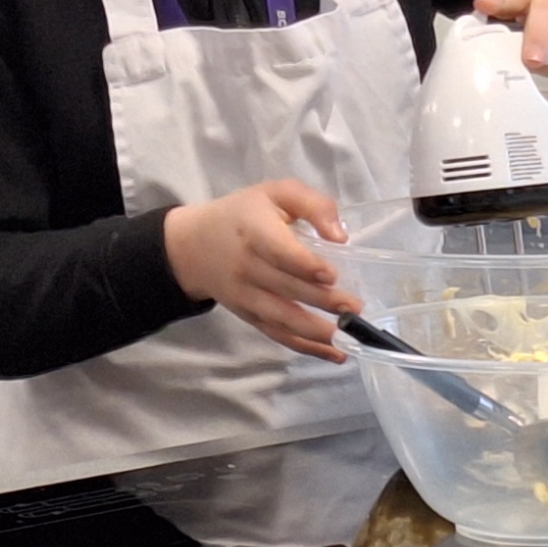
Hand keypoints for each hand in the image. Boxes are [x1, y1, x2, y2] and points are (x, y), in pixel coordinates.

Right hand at [164, 181, 362, 361]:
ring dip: (316, 332)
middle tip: (354, 308)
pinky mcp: (248, 316)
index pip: (278, 251)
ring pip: (282, 318)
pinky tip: (334, 354)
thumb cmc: (244, 214)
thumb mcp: (276, 193)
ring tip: (348, 337)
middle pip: (286, 288)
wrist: (193, 246)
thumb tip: (339, 237)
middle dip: (322, 301)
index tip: (331, 275)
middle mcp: (247, 267)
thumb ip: (312, 205)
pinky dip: (306, 347)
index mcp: (254, 230)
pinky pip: (277, 334)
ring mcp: (246, 297)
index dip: (304, 265)